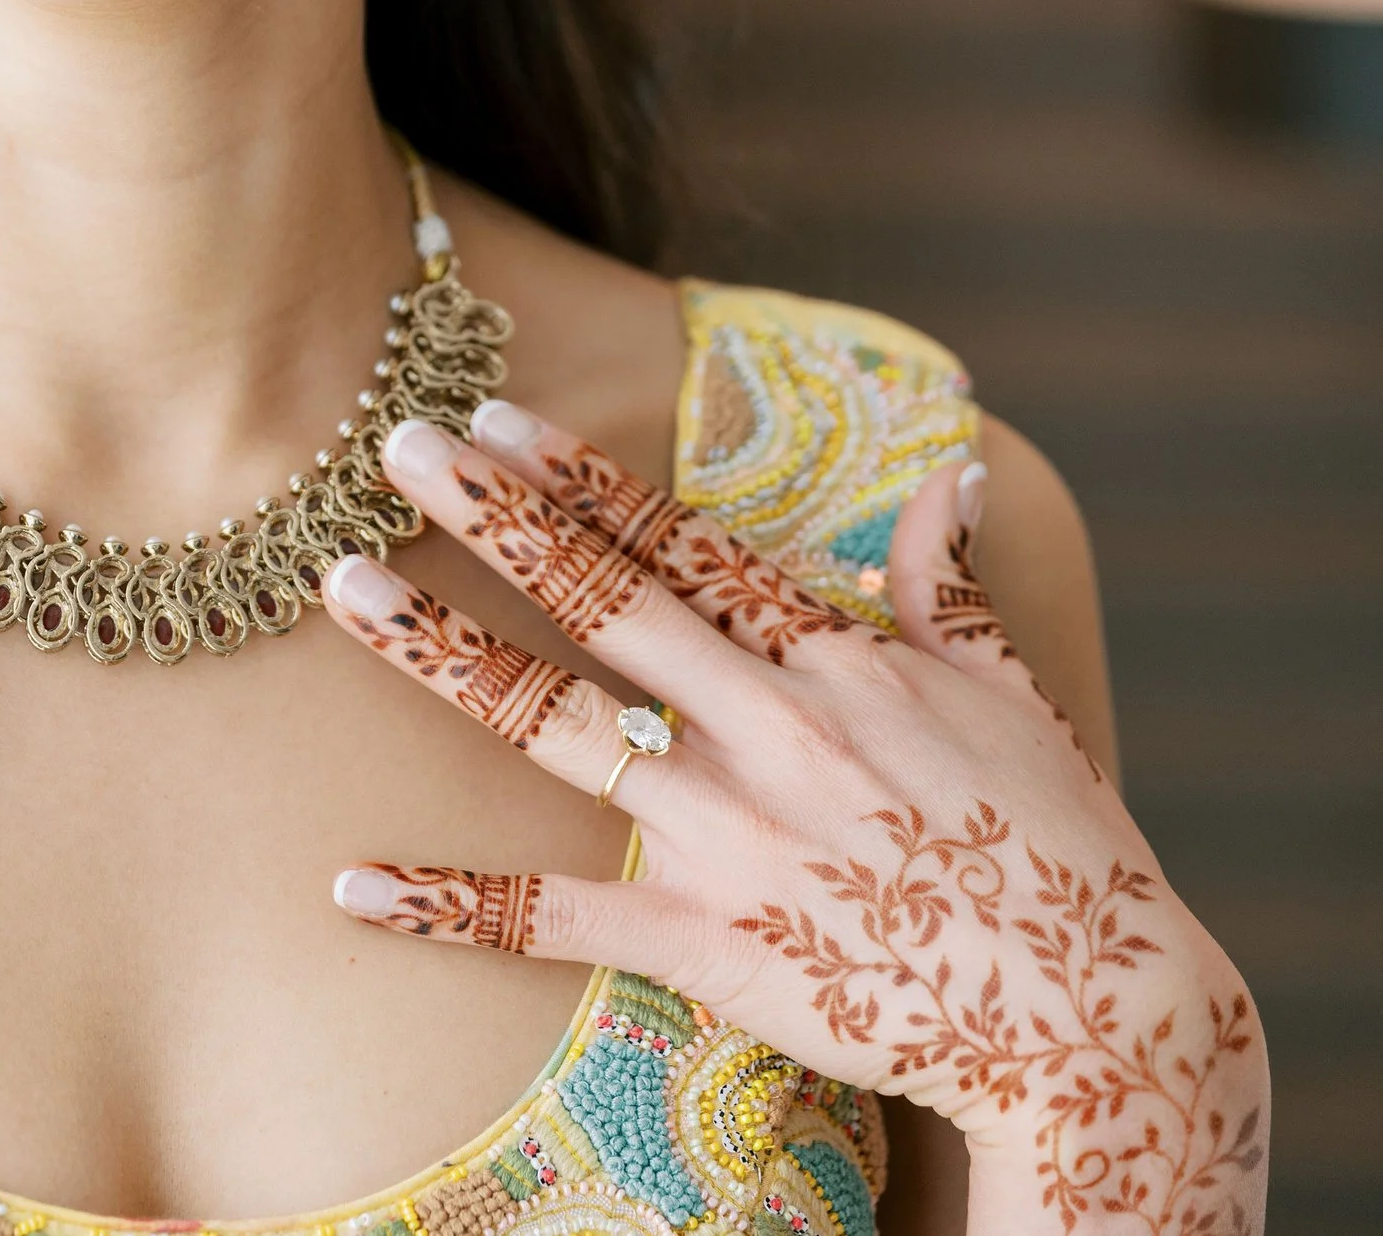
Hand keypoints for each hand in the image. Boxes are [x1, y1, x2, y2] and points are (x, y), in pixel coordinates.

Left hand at [321, 402, 1267, 1235]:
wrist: (1089, 1015)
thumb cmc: (1052, 842)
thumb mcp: (1009, 691)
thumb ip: (949, 582)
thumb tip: (952, 476)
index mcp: (831, 660)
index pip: (682, 546)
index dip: (581, 478)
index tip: (498, 419)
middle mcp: (767, 727)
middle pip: (602, 602)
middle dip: (492, 519)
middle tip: (394, 450)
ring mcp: (725, 834)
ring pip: (556, 725)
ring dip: (443, 654)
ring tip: (347, 592)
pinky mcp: (700, 942)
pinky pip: (548, 917)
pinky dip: (445, 905)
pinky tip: (348, 885)